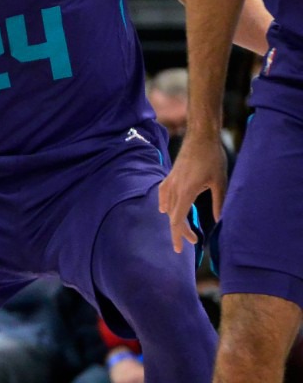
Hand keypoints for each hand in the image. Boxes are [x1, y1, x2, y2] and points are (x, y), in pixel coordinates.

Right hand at [158, 133, 227, 253]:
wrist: (201, 137)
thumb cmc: (212, 158)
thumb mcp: (220, 182)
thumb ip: (219, 203)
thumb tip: (220, 221)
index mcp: (186, 191)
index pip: (178, 219)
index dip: (181, 234)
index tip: (191, 244)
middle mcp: (174, 188)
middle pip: (171, 216)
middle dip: (178, 232)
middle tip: (185, 245)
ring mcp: (170, 181)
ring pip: (167, 206)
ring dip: (173, 219)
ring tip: (180, 229)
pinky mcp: (171, 176)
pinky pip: (163, 194)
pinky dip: (163, 204)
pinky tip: (164, 208)